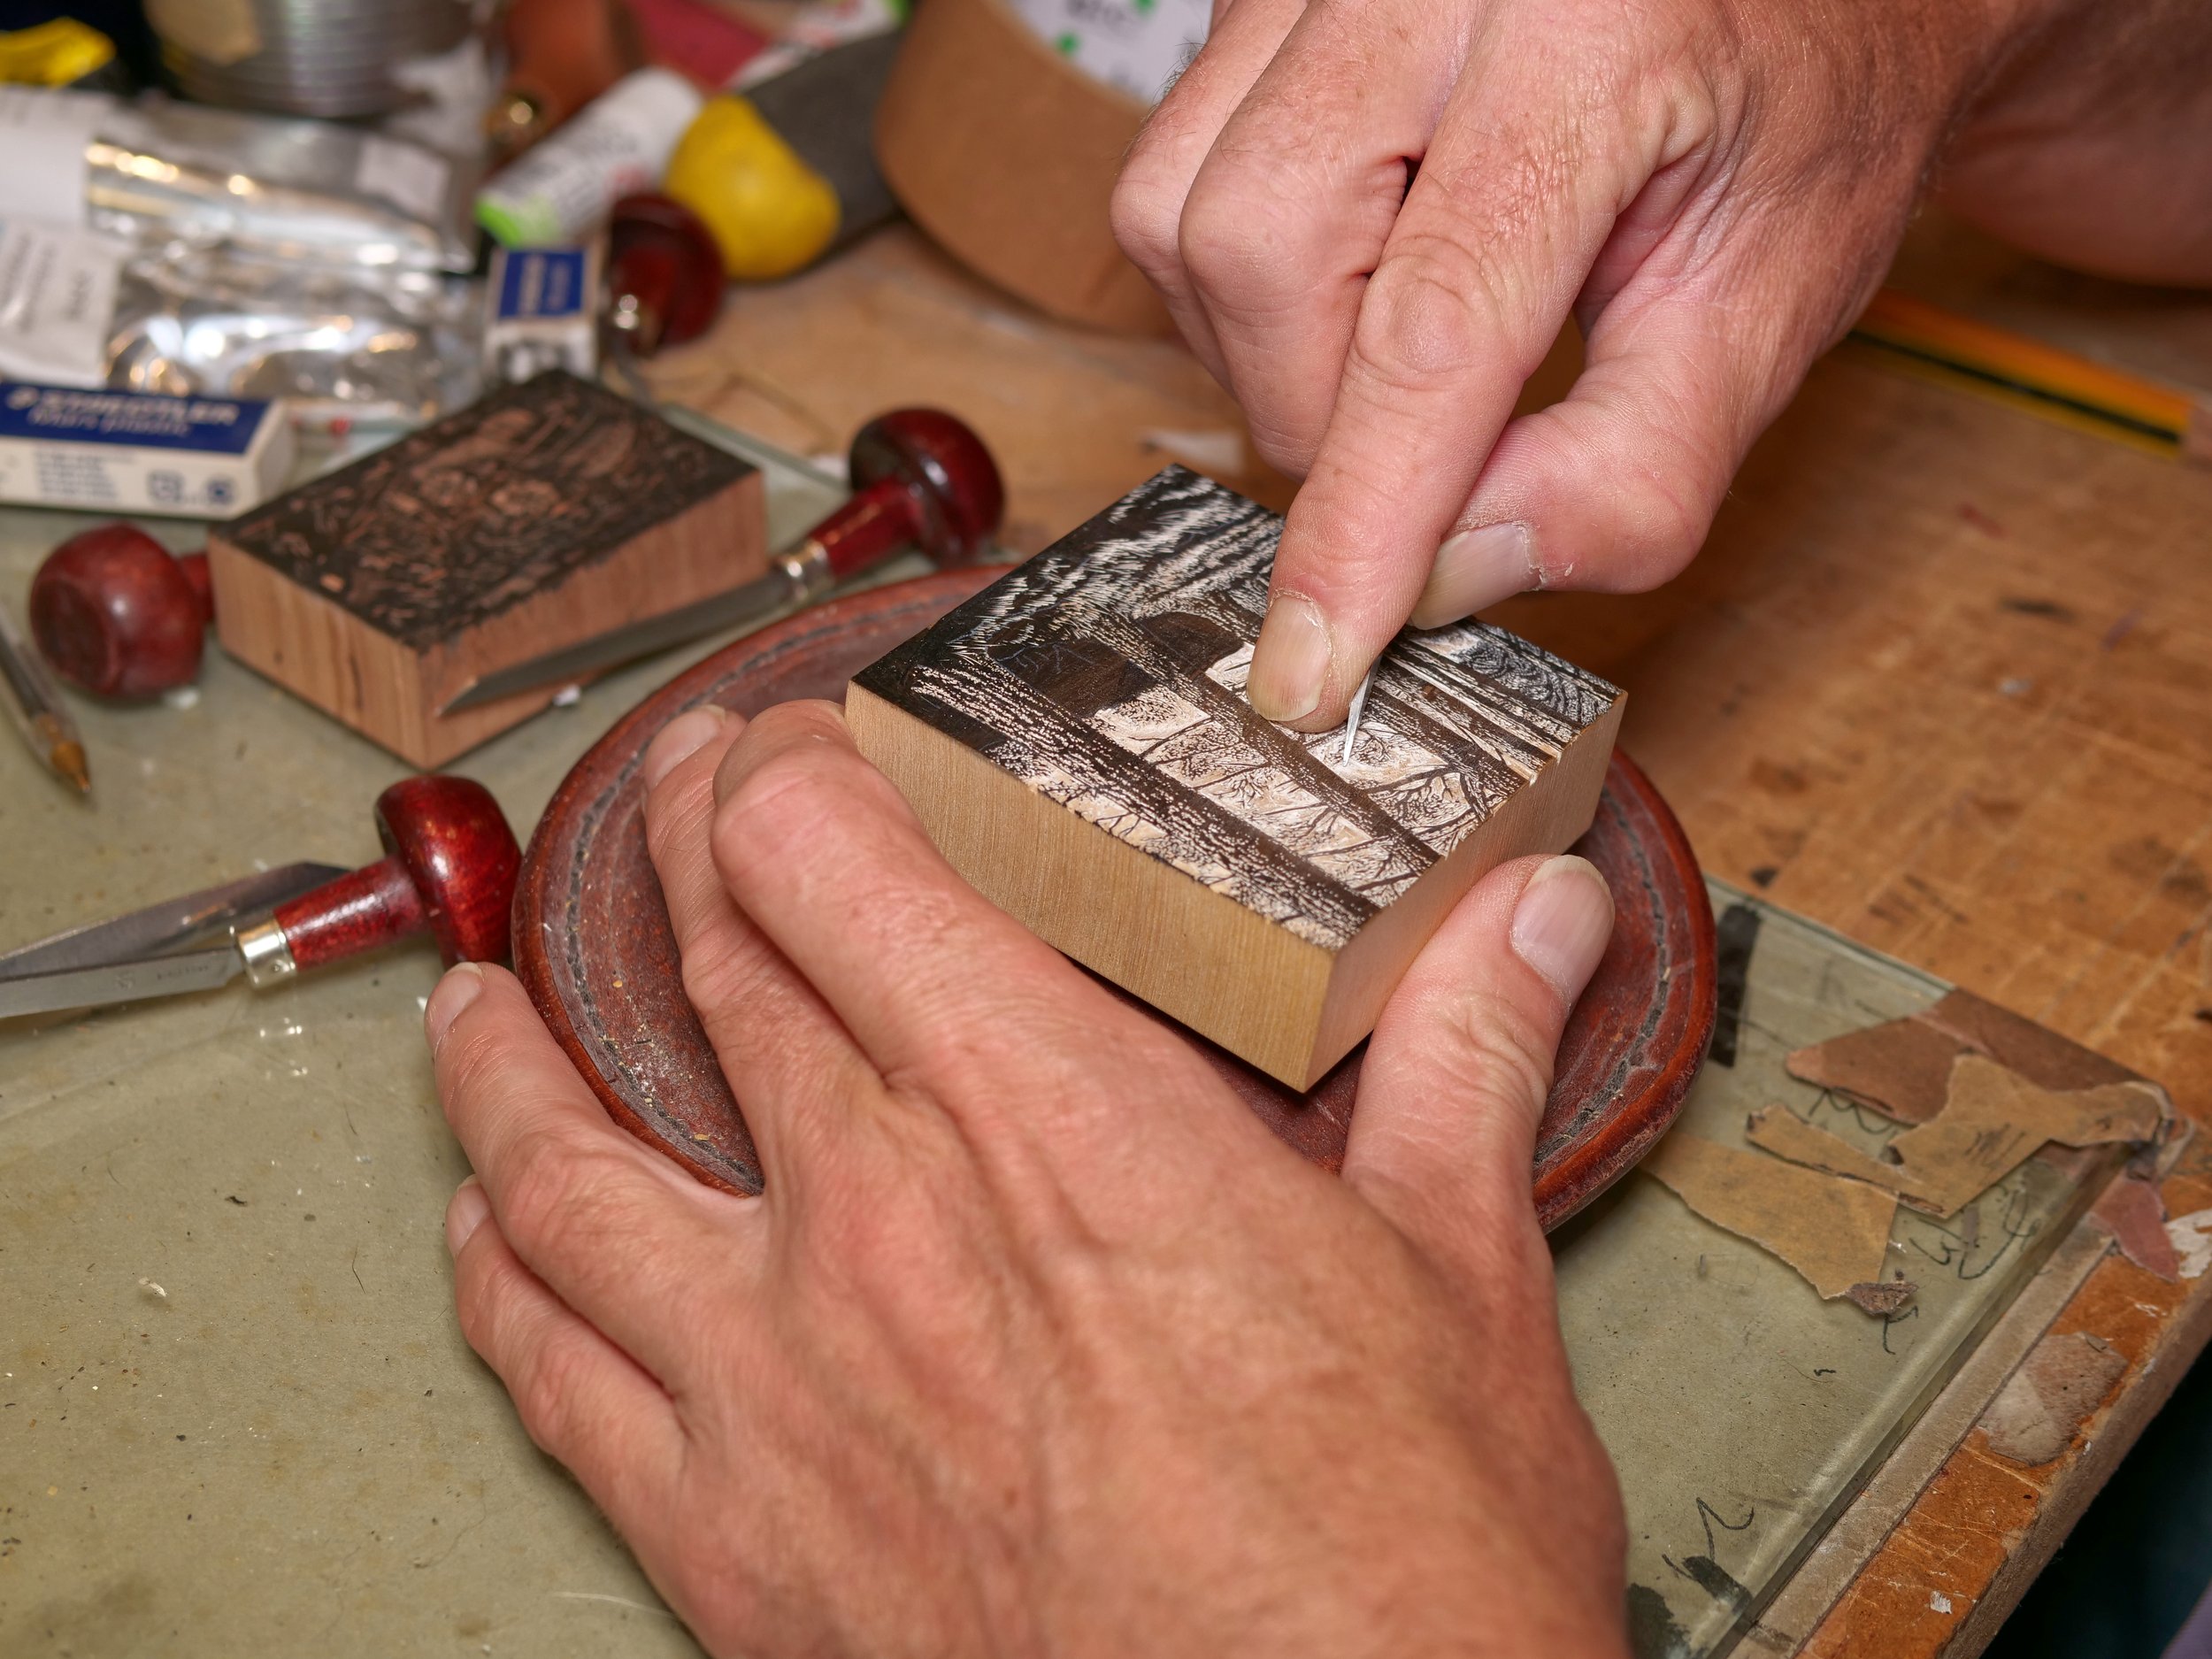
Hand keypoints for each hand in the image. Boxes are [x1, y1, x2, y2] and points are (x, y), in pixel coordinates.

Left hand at [428, 700, 1627, 1657]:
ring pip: (562, 1166)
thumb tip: (1532, 920)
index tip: (781, 747)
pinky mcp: (734, 1538)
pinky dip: (498, 1282)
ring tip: (473, 1008)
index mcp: (1052, 1119)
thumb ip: (1464, 1061)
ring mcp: (783, 1380)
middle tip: (670, 801)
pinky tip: (486, 1242)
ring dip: (505, 1063)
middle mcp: (883, 1220)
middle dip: (674, 850)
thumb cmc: (1391, 1567)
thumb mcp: (1459, 1277)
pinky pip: (552, 1372)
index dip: (777, 769)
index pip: (826, 860)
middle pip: (709, 966)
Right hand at [1112, 0, 2211, 730]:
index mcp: (1597, 35)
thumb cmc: (1794, 131)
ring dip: (1275, 352)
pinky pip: (1177, 178)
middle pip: (1262, 251)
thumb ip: (1634, 470)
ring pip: (1185, 218)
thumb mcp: (1771, 313)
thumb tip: (1446, 578)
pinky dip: (1247, 283)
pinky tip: (1355, 278)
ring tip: (1404, 349)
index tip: (1312, 669)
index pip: (1432, 320)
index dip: (1363, 518)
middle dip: (1320, 415)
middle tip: (1433, 454)